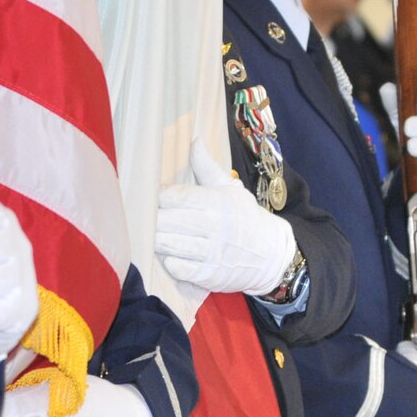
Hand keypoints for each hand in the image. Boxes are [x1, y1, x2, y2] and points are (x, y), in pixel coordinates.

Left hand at [156, 140, 296, 294]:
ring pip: (167, 244)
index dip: (158, 196)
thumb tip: (194, 141)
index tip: (153, 196)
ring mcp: (210, 253)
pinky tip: (170, 254)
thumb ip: (207, 167)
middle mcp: (213, 227)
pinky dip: (169, 262)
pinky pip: (177, 268)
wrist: (271, 254)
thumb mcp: (231, 189)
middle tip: (145, 217)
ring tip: (154, 234)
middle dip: (151, 219)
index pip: (175, 196)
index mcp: (217, 202)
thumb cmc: (246, 218)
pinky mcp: (208, 275)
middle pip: (166, 221)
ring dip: (155, 240)